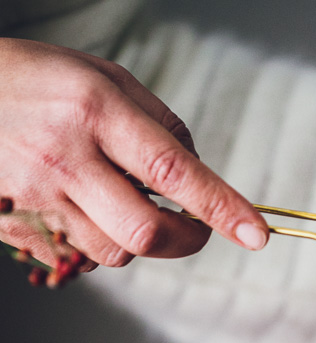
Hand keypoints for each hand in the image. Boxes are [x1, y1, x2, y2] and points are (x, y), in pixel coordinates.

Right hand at [0, 39, 268, 270]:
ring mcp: (39, 195)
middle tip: (196, 227)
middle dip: (185, 239)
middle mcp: (66, 156)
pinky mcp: (21, 225)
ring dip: (137, 237)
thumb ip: (159, 125)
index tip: (256, 233)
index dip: (221, 208)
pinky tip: (83, 205)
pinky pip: (80, 254)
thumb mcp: (103, 77)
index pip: (172, 170)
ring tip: (119, 198)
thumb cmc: (36, 80)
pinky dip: (99, 239)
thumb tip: (199, 175)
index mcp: (94, 109)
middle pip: (145, 232)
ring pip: (115, 252)